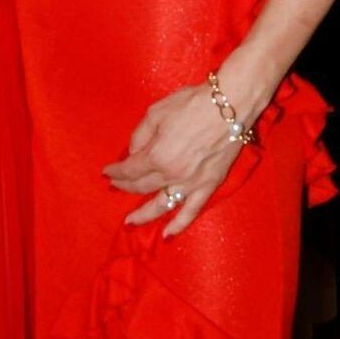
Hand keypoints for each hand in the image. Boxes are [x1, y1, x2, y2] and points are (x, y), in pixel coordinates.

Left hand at [103, 83, 240, 234]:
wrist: (232, 105)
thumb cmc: (193, 103)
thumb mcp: (157, 112)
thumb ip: (140, 135)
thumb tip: (133, 153)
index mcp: (156, 155)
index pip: (129, 170)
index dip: (115, 172)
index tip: (107, 172)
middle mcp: (171, 174)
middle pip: (141, 187)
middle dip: (125, 187)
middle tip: (116, 187)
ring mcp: (190, 183)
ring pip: (161, 206)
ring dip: (144, 216)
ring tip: (131, 222)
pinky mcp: (209, 186)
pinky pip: (191, 211)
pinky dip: (179, 225)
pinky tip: (167, 234)